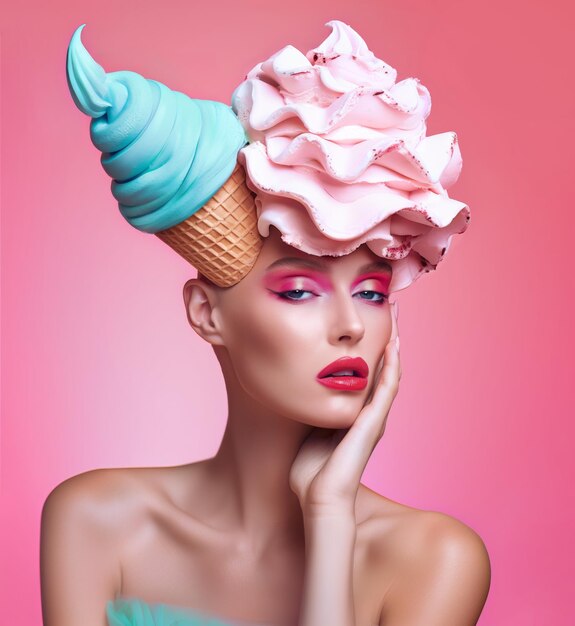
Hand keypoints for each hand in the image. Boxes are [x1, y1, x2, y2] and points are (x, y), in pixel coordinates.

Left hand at [289, 302, 400, 515]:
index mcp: (353, 417)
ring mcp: (374, 419)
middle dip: (386, 342)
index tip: (367, 326)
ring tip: (397, 321)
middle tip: (390, 313)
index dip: (369, 351)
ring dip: (394, 347)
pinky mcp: (374, 423)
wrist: (318, 498)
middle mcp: (369, 415)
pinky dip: (392, 366)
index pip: (366, 377)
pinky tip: (394, 345)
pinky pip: (387, 388)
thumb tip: (297, 392)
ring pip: (390, 375)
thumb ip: (311, 412)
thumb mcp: (309, 431)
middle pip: (382, 371)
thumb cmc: (310, 471)